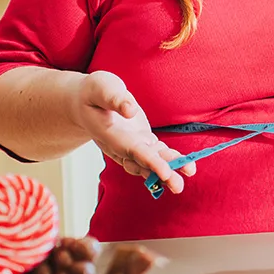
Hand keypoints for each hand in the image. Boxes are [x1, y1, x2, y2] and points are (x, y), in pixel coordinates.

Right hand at [72, 71, 194, 193]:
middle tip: (179, 186)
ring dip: (170, 169)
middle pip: (143, 163)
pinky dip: (170, 159)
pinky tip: (185, 164)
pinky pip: (157, 153)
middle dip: (162, 174)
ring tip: (189, 172)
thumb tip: (131, 110)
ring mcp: (132, 145)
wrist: (85, 103)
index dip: (149, 162)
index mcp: (110, 135)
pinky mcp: (141, 141)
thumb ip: (114, 98)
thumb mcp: (101, 88)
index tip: (165, 172)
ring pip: (152, 161)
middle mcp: (121, 145)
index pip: (132, 150)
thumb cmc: (93, 93)